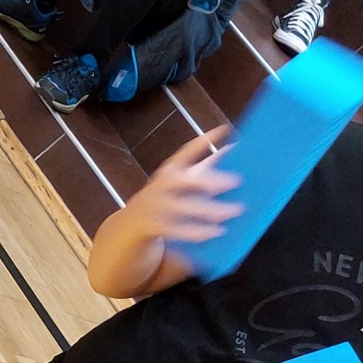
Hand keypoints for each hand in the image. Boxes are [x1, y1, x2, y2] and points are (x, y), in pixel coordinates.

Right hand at [126, 126, 242, 245]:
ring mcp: (153, 206)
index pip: (185, 153)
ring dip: (209, 209)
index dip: (203, 141)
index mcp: (169, 172)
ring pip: (182, 206)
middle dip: (207, 180)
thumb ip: (204, 169)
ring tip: (234, 210)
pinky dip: (197, 231)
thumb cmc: (166, 203)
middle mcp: (159, 186)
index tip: (223, 130)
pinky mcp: (151, 226)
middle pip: (181, 180)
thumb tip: (231, 148)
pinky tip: (216, 232)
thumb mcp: (183, 185)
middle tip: (235, 181)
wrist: (128, 229)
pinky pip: (176, 229)